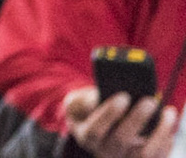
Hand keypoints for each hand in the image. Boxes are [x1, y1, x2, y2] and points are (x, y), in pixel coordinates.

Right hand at [64, 86, 178, 156]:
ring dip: (159, 133)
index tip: (123, 96)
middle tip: (149, 101)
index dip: (109, 114)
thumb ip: (87, 100)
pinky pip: (157, 156)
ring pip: (144, 153)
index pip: (95, 131)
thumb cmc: (88, 111)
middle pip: (121, 140)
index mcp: (87, 137)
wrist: (95, 128)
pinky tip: (167, 124)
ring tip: (168, 112)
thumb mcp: (78, 103)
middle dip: (137, 119)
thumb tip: (105, 95)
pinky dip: (165, 141)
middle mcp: (105, 152)